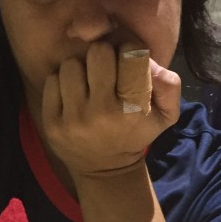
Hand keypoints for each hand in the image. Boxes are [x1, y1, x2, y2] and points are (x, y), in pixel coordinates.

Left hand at [42, 41, 181, 180]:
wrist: (104, 169)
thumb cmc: (135, 133)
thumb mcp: (166, 115)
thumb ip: (168, 84)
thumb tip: (147, 60)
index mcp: (134, 109)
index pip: (131, 53)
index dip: (129, 53)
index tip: (127, 66)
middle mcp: (103, 113)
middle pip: (98, 52)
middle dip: (103, 57)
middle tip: (105, 73)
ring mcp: (74, 119)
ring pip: (71, 64)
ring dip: (80, 70)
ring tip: (87, 86)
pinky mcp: (52, 123)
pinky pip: (52, 80)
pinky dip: (62, 84)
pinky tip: (72, 98)